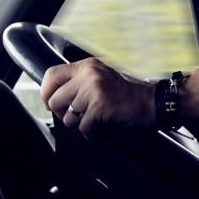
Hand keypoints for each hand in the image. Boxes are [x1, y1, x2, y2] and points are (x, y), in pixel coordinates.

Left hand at [40, 57, 155, 134]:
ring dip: (78, 124)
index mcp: (87, 66)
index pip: (51, 75)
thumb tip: (53, 95)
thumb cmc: (127, 94)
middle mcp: (89, 74)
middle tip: (77, 116)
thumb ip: (80, 81)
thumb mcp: (102, 78)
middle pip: (54, 99)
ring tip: (93, 121)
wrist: (152, 102)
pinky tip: (101, 127)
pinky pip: (83, 127)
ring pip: (67, 116)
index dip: (46, 92)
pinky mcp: (100, 106)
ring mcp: (94, 90)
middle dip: (62, 113)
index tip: (51, 103)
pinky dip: (91, 132)